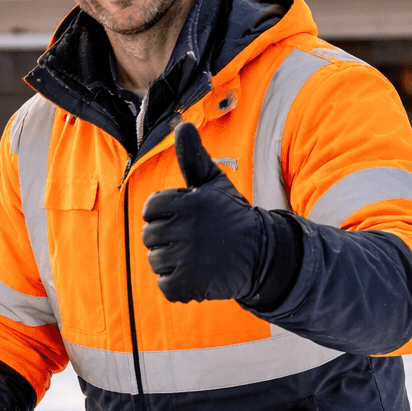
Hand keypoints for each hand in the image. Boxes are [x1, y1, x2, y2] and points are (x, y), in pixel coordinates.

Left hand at [141, 123, 268, 302]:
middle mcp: (187, 229)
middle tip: (194, 239)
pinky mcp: (189, 284)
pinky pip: (165, 285)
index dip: (164, 214)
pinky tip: (197, 275)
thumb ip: (193, 157)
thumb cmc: (232, 215)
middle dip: (167, 238)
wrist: (262, 254)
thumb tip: (182, 125)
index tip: (185, 218)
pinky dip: (178, 284)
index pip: (151, 208)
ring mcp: (187, 259)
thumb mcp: (215, 183)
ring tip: (197, 257)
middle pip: (149, 236)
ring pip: (156, 261)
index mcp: (189, 202)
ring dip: (172, 262)